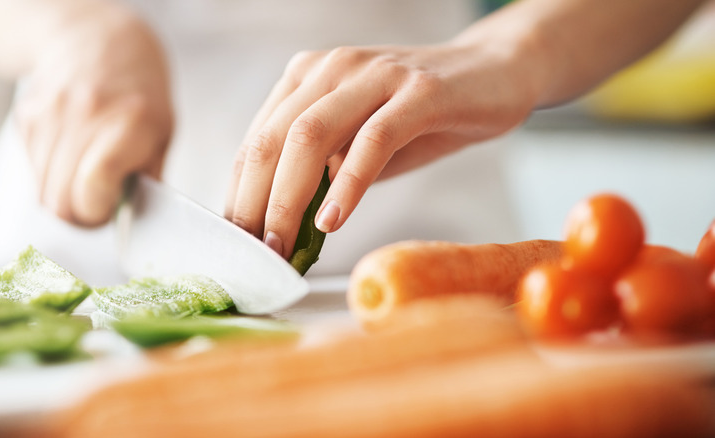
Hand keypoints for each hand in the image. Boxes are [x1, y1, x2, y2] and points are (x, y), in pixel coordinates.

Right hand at [16, 6, 172, 225]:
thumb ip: (149, 183)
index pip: (94, 184)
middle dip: (81, 217)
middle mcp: (85, 115)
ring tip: (89, 185)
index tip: (110, 211)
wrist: (101, 43)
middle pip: (61, 200)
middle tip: (99, 208)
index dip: (98, 212)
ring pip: (42, 191)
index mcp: (128, 122)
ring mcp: (51, 114)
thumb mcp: (162, 137)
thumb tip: (137, 229)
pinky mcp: (27, 117)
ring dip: (64, 200)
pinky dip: (51, 177)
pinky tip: (72, 158)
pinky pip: (33, 170)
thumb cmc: (141, 97)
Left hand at [226, 41, 538, 257]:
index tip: (235, 240)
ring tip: (282, 244)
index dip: (239, 193)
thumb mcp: (361, 145)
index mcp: (308, 77)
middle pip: (273, 139)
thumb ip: (326, 173)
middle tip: (252, 252)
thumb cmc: (422, 116)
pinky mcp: (419, 92)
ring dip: (289, 198)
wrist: (495, 74)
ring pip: (312, 136)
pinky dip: (348, 184)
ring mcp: (375, 75)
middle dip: (253, 202)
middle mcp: (332, 68)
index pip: (258, 141)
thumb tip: (285, 226)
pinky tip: (333, 220)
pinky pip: (373, 140)